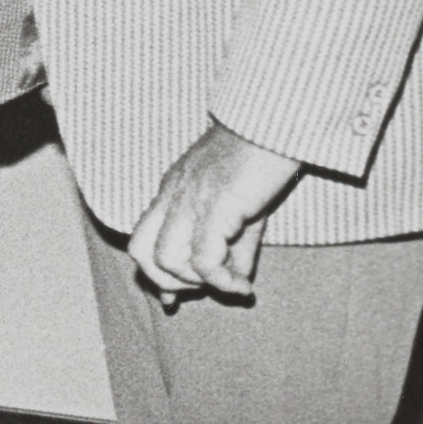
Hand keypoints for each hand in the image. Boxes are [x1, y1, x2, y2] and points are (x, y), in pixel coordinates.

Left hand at [125, 119, 303, 302]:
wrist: (280, 123)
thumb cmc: (265, 160)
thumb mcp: (244, 209)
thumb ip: (234, 247)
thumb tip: (237, 286)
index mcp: (172, 191)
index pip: (143, 238)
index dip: (155, 274)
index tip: (172, 300)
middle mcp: (173, 195)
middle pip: (142, 253)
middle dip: (169, 283)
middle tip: (206, 289)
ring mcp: (191, 199)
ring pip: (166, 260)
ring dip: (196, 283)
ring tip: (228, 284)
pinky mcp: (216, 205)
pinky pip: (203, 258)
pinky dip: (221, 281)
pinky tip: (243, 287)